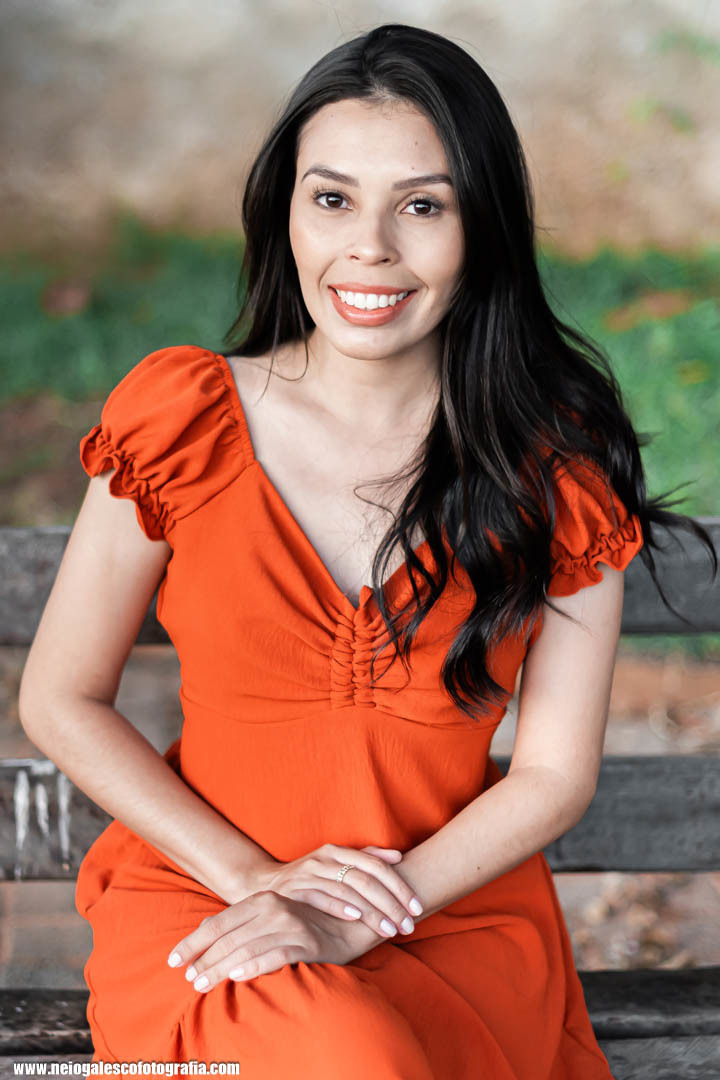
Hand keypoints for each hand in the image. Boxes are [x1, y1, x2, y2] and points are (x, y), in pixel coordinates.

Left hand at [167, 889, 386, 993]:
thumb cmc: (309, 921)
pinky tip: (238, 976)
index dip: (193, 942)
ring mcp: (290, 924)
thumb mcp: (273, 915)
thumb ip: (242, 922)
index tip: (173, 960)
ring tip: (202, 984)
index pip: (218, 922)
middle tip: (186, 979)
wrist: (356, 919)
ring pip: (246, 948)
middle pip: (227, 937)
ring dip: (220, 967)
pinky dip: (255, 965)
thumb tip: (206, 932)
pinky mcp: (307, 943)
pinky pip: (275, 955)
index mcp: (262, 900)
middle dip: (203, 959)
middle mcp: (273, 908)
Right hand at [251, 842, 422, 938]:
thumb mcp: (336, 863)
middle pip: (366, 879)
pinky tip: (357, 918)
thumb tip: (399, 855)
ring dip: (372, 911)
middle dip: (391, 903)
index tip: (418, 907)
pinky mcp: (294, 891)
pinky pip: (321, 897)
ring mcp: (308, 874)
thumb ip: (366, 858)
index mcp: (338, 851)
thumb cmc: (310, 877)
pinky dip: (340, 907)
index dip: (399, 886)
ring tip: (391, 929)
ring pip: (348, 890)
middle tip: (409, 925)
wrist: (263, 885)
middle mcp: (324, 858)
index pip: (377, 865)